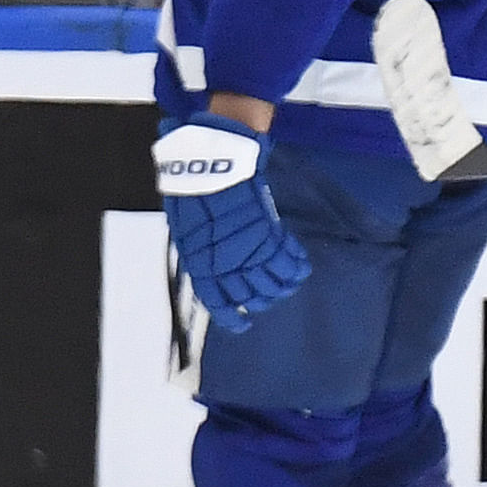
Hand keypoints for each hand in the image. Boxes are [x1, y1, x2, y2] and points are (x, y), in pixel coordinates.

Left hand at [156, 115, 310, 321]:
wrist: (210, 160)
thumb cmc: (193, 188)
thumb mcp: (187, 225)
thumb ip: (201, 250)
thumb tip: (211, 268)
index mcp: (200, 262)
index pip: (217, 301)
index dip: (230, 317)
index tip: (242, 326)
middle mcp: (224, 262)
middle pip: (250, 295)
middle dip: (261, 299)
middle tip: (268, 295)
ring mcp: (247, 249)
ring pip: (271, 283)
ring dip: (281, 286)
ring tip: (286, 282)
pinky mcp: (267, 233)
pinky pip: (286, 260)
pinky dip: (295, 265)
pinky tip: (299, 264)